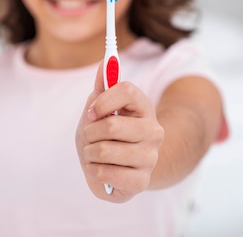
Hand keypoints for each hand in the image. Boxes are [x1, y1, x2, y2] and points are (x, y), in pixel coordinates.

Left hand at [75, 62, 163, 201]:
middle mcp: (154, 132)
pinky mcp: (142, 181)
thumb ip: (102, 86)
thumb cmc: (105, 134)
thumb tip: (105, 61)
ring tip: (95, 154)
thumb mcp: (99, 108)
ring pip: (104, 151)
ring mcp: (150, 158)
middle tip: (91, 137)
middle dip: (89, 132)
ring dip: (89, 153)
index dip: (102, 100)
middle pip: (111, 125)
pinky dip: (93, 171)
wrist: (116, 168)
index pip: (126, 89)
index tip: (92, 112)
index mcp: (144, 108)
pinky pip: (105, 173)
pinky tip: (101, 170)